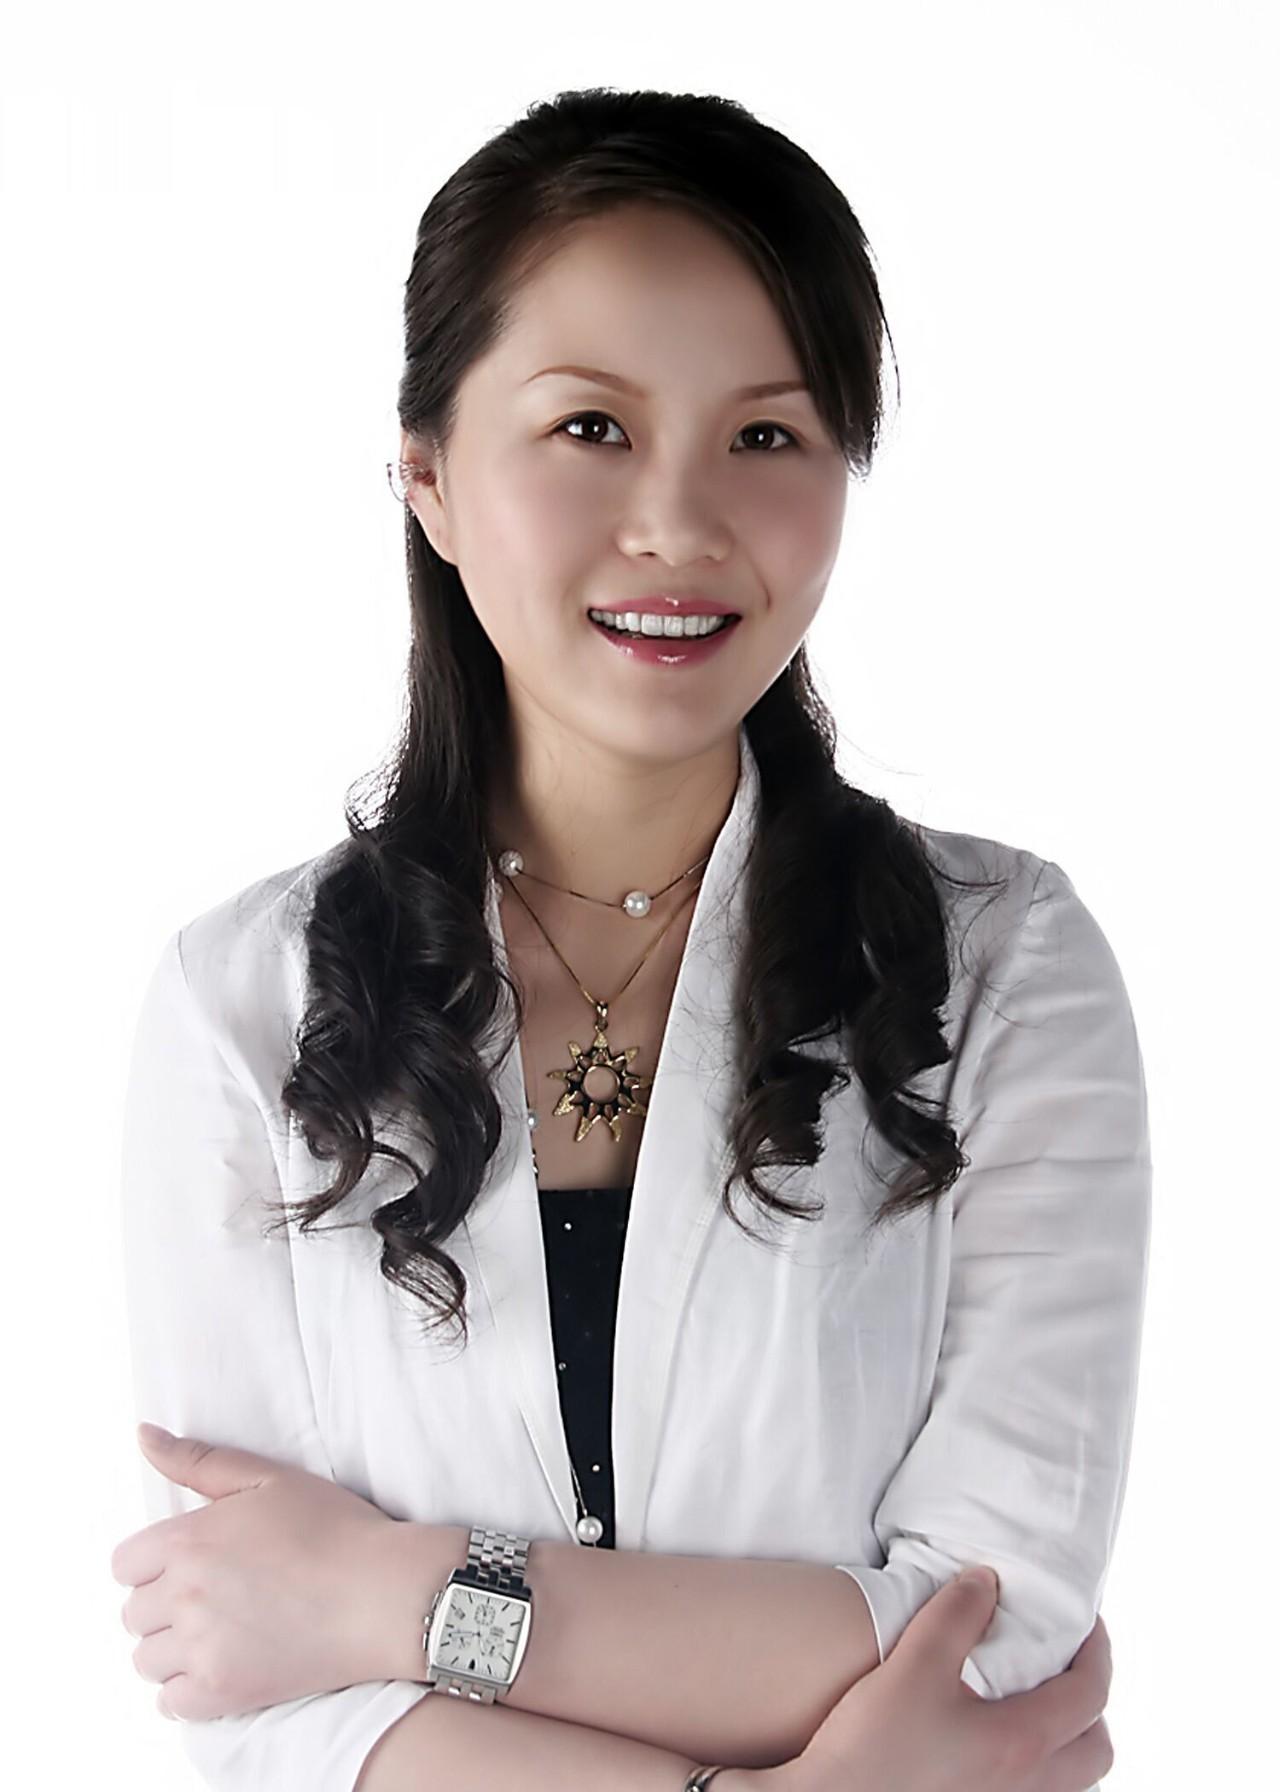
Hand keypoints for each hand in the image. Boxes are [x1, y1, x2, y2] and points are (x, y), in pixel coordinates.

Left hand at [111, 1423, 406, 1720]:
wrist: (382, 1594)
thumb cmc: (333, 1529)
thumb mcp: (268, 1478)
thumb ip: (197, 1460)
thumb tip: (143, 1435)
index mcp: (187, 1541)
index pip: (124, 1564)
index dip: (155, 1562)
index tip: (192, 1564)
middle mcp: (183, 1597)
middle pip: (133, 1613)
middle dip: (164, 1604)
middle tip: (215, 1596)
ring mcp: (200, 1650)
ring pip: (146, 1660)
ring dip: (172, 1648)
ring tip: (220, 1631)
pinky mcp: (220, 1694)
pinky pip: (169, 1702)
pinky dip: (187, 1689)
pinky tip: (223, 1664)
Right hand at [769, 1569, 1112, 1791]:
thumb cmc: (875, 1745)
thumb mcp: (915, 1664)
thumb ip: (955, 1615)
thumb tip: (987, 1583)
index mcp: (1021, 1742)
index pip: (1090, 1694)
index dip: (1098, 1652)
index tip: (1087, 1623)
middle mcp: (1027, 1785)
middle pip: (1097, 1749)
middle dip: (1093, 1702)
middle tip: (1069, 1664)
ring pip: (1072, 1781)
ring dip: (1069, 1739)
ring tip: (1036, 1703)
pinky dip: (1040, 1766)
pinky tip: (997, 1741)